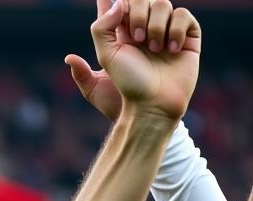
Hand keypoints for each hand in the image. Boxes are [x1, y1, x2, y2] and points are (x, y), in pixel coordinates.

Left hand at [65, 0, 199, 123]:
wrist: (154, 103)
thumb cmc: (128, 85)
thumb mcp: (106, 58)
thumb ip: (101, 29)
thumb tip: (117, 4)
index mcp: (122, 34)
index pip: (118, 6)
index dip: (113, 0)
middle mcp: (144, 29)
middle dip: (138, 13)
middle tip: (136, 39)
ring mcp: (166, 31)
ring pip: (163, 3)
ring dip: (156, 26)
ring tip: (154, 50)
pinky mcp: (186, 36)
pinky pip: (183, 15)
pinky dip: (176, 29)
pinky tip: (171, 49)